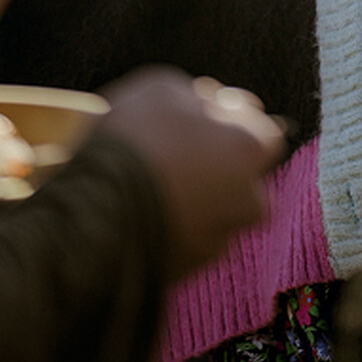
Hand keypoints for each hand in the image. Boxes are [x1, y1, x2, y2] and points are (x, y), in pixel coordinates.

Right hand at [98, 67, 285, 277]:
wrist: (94, 217)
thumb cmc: (135, 139)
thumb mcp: (164, 88)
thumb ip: (197, 98)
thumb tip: (207, 109)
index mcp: (250, 149)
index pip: (267, 134)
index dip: (238, 121)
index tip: (209, 114)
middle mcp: (247, 200)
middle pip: (248, 183)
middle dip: (225, 170)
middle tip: (185, 154)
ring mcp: (217, 240)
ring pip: (219, 216)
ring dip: (199, 201)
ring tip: (157, 185)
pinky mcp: (188, 272)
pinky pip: (189, 243)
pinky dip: (174, 228)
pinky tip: (144, 213)